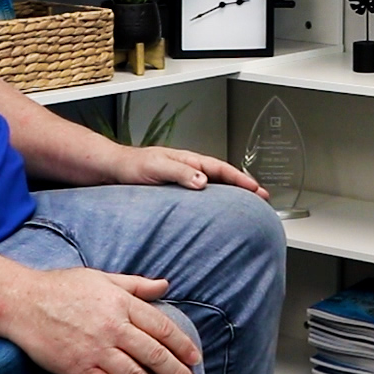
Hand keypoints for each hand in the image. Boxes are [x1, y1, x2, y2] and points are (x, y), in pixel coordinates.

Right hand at [8, 267, 202, 373]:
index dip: (182, 345)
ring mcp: (96, 350)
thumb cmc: (62, 287)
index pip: (162, 327)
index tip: (195, 358)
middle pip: (154, 354)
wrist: (22, 303)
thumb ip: (136, 285)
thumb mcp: (102, 278)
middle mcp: (113, 327)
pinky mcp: (79, 369)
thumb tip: (165, 285)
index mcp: (122, 303)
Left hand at [113, 145, 270, 200]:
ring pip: (214, 185)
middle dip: (243, 186)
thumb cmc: (132, 166)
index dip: (241, 179)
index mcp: (188, 160)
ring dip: (230, 194)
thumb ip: (180, 172)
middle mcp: (188, 168)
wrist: (111, 170)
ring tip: (244, 206)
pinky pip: (200, 195)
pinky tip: (215, 213)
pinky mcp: (174, 191)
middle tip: (261, 198)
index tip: (257, 190)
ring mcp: (182, 179)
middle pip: (222, 177)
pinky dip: (214, 201)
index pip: (222, 169)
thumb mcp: (156, 167)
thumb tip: (203, 181)